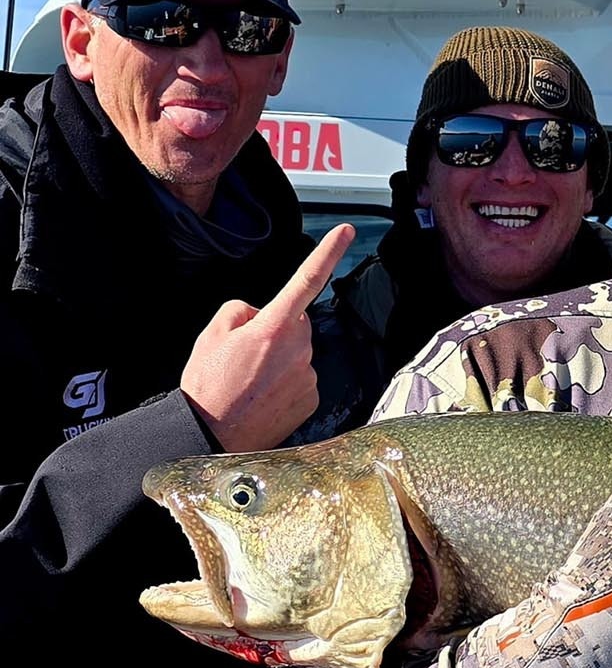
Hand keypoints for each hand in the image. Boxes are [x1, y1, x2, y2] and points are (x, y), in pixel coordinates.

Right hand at [180, 224, 353, 452]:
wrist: (209, 437)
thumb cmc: (208, 384)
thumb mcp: (211, 333)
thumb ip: (241, 310)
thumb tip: (260, 314)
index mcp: (274, 325)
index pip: (306, 279)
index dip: (329, 252)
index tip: (347, 230)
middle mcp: (300, 348)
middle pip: (297, 324)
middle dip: (277, 331)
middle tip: (245, 355)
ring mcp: (309, 375)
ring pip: (298, 354)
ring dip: (279, 361)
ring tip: (249, 382)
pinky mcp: (312, 399)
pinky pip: (301, 379)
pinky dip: (285, 384)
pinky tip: (262, 397)